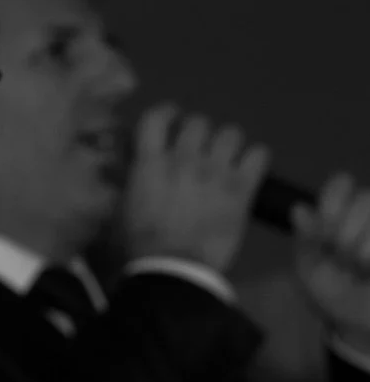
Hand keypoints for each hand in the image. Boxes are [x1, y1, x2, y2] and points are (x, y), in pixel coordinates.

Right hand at [119, 104, 268, 272]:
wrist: (174, 269)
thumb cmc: (140, 244)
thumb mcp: (122, 208)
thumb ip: (130, 180)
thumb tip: (128, 165)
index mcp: (150, 163)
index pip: (157, 117)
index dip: (166, 113)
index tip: (171, 118)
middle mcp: (184, 158)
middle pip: (198, 122)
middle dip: (198, 134)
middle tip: (197, 150)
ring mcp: (216, 171)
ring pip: (230, 133)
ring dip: (226, 145)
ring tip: (223, 160)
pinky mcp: (242, 187)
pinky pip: (258, 154)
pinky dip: (253, 160)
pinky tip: (246, 171)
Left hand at [294, 172, 369, 356]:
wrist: (363, 323)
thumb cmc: (337, 294)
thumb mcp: (312, 271)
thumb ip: (306, 241)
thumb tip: (299, 209)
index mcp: (342, 215)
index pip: (341, 184)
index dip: (333, 200)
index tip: (325, 225)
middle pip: (365, 197)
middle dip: (347, 231)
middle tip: (343, 259)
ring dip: (363, 242)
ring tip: (360, 266)